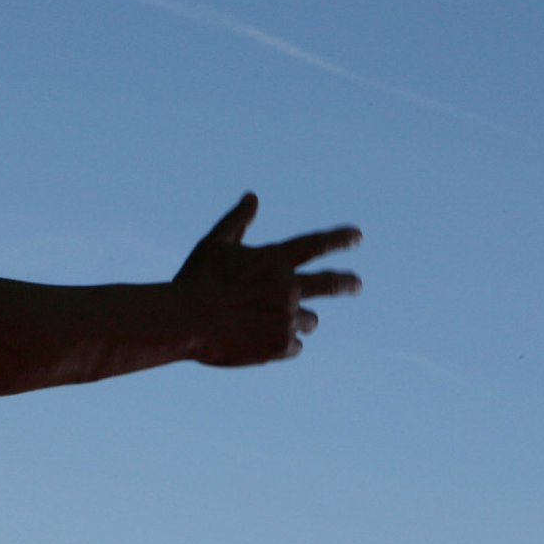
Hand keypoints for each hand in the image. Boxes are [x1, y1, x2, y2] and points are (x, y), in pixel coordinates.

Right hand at [174, 192, 360, 365]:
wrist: (186, 321)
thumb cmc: (197, 280)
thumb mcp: (215, 244)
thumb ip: (237, 221)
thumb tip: (252, 197)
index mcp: (275, 261)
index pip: (317, 245)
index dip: (339, 239)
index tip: (357, 236)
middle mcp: (288, 288)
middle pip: (331, 284)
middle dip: (348, 283)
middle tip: (356, 284)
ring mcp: (287, 319)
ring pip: (309, 321)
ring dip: (298, 319)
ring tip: (268, 322)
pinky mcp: (280, 346)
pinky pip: (295, 346)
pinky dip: (283, 343)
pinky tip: (259, 342)